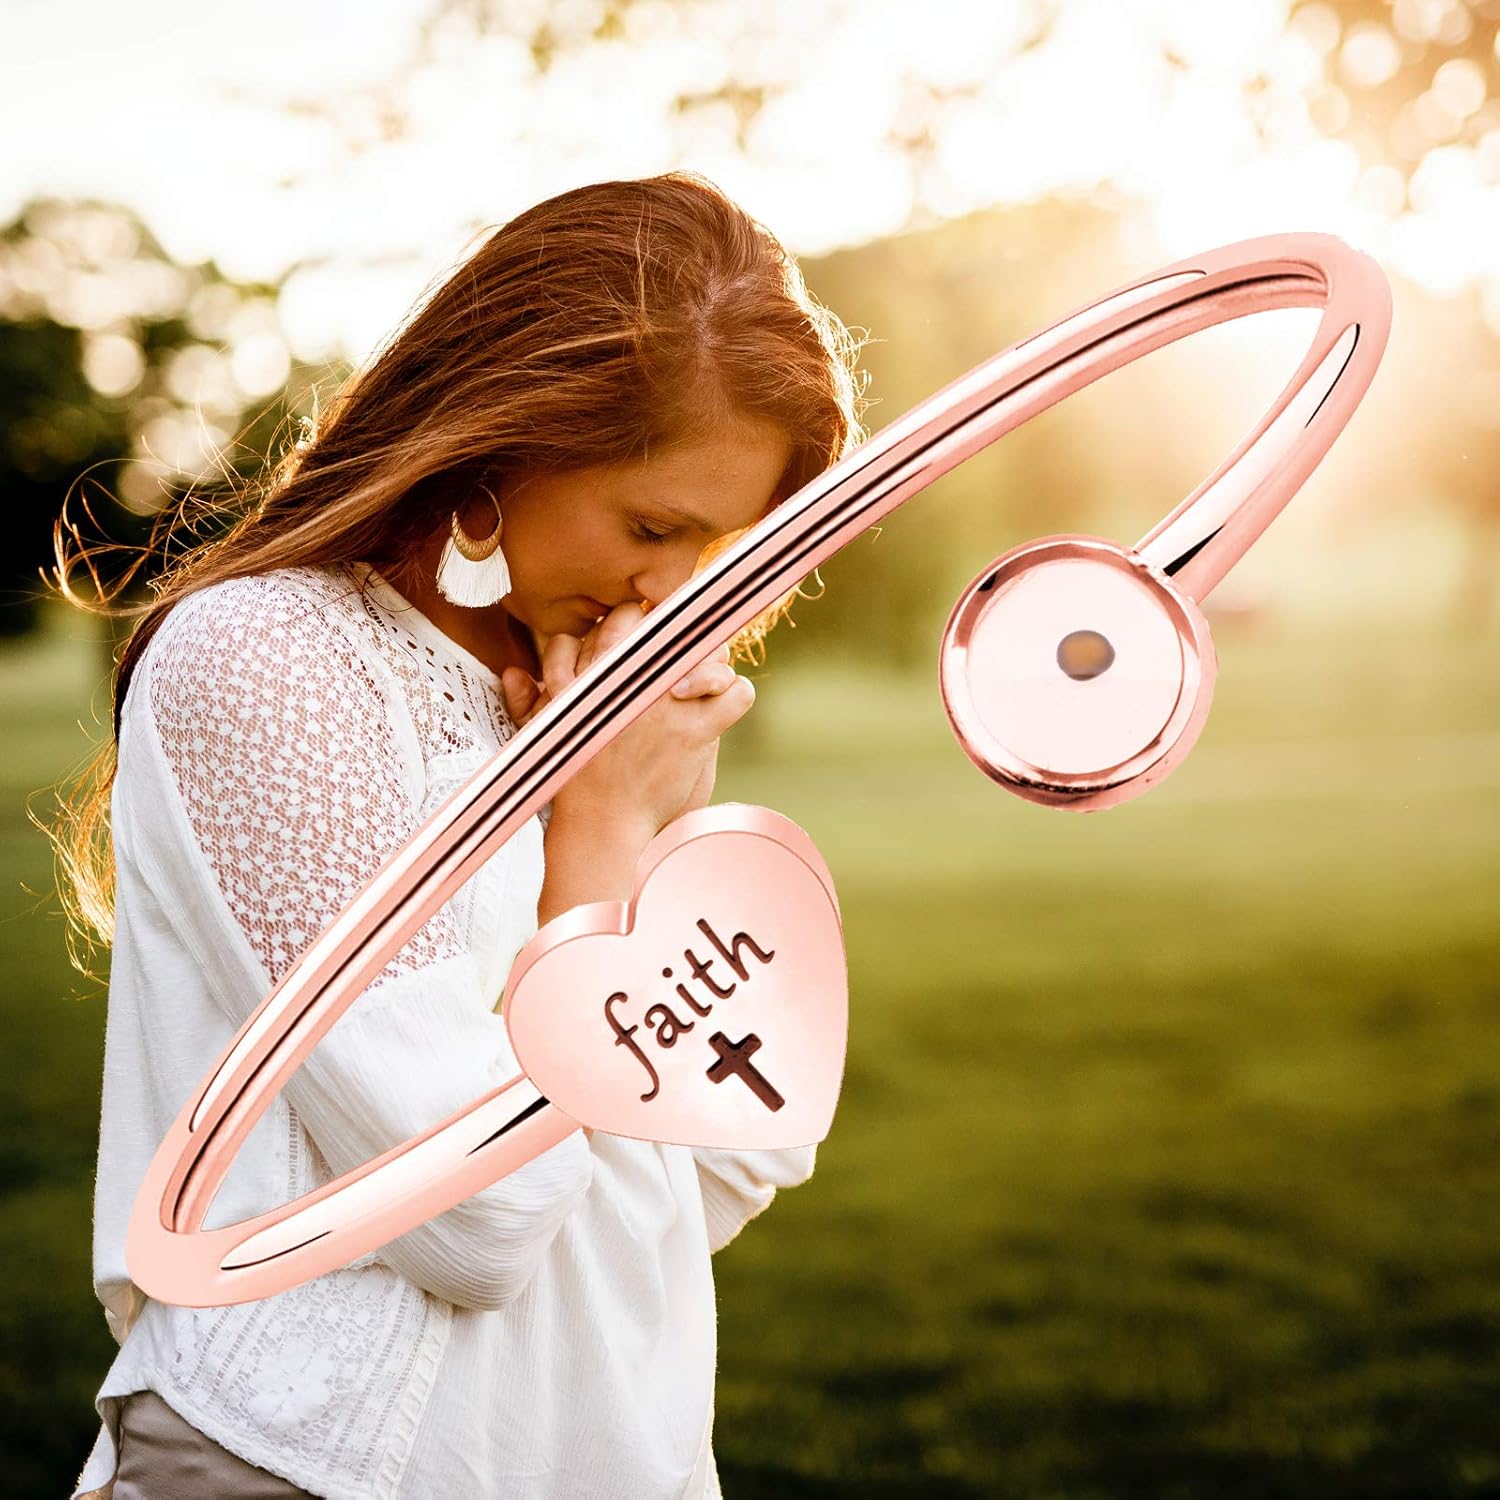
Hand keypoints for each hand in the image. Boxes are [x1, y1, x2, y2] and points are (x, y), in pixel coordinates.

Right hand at [522, 604, 751, 838]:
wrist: (599, 826)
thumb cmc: (573, 781)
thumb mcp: (540, 734)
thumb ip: (525, 699)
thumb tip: (512, 672)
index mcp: (591, 673)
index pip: (621, 620)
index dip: (640, 627)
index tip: (647, 645)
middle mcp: (627, 679)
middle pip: (666, 627)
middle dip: (678, 636)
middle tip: (682, 657)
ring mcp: (663, 704)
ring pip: (706, 651)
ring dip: (711, 663)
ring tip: (703, 683)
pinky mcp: (694, 732)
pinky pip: (734, 691)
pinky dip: (734, 694)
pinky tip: (722, 705)